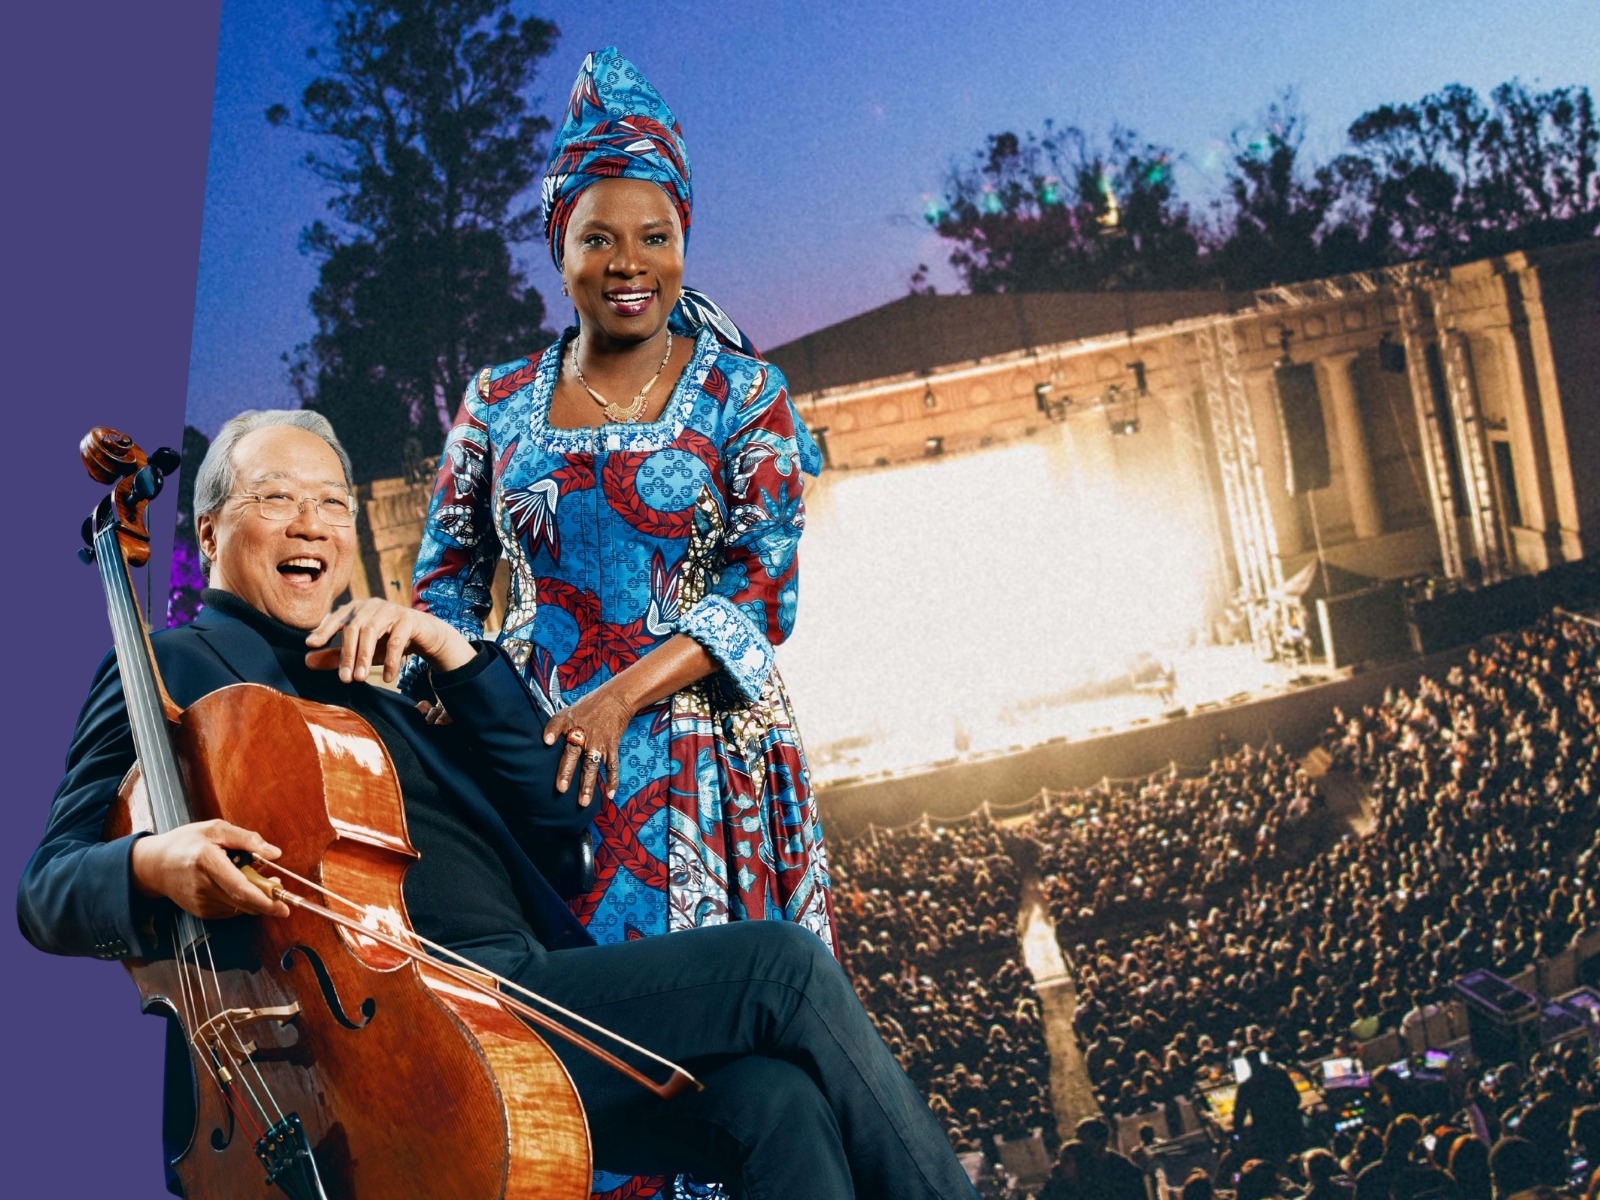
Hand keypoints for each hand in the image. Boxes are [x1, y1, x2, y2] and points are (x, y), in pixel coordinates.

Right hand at [129, 820, 289, 920]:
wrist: (154, 864)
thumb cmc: (187, 842)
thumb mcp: (217, 829)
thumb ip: (248, 839)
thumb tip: (275, 853)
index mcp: (206, 860)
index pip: (239, 887)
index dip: (263, 899)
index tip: (282, 906)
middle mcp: (201, 885)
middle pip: (242, 901)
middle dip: (266, 901)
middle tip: (279, 892)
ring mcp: (199, 902)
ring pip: (238, 907)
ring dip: (254, 899)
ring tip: (257, 880)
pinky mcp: (200, 911)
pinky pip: (229, 909)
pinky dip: (240, 901)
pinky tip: (236, 886)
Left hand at [305, 598, 475, 682]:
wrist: (425, 635)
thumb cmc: (387, 641)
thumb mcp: (361, 651)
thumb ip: (336, 656)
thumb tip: (306, 662)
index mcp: (356, 609)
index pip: (336, 618)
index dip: (323, 630)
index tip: (310, 645)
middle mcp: (371, 605)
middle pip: (353, 628)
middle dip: (347, 654)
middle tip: (344, 679)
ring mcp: (390, 610)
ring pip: (372, 631)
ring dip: (365, 657)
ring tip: (360, 679)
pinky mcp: (409, 619)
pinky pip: (396, 640)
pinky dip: (390, 661)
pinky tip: (387, 678)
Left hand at [541, 683, 634, 806]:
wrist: (615, 699)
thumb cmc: (588, 707)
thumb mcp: (568, 711)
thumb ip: (554, 726)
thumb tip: (544, 741)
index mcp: (570, 724)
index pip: (558, 726)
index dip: (552, 732)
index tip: (547, 741)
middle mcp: (583, 734)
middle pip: (574, 754)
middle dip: (567, 772)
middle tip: (561, 789)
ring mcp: (598, 743)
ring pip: (592, 765)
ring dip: (588, 784)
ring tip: (584, 801)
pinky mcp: (612, 746)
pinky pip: (613, 766)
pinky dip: (613, 780)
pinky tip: (610, 794)